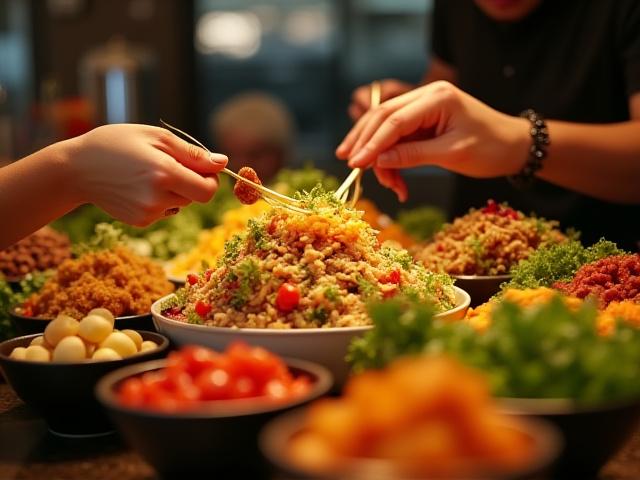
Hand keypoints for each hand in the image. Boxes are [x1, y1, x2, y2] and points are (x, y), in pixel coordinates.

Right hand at [67, 124, 227, 226]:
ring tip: (149, 174)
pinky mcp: (141, 222)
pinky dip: (161, 200)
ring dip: (176, 190)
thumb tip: (223, 163)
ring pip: (182, 204)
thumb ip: (193, 153)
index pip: (208, 190)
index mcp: (164, 173)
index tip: (202, 168)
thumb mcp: (156, 138)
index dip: (211, 179)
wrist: (76, 169)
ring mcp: (148, 213)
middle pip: (197, 197)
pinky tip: (139, 187)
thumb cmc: (117, 144)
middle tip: (170, 165)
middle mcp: (157, 197)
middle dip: (192, 182)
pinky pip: (166, 211)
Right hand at [336, 81, 528, 200]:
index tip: (356, 163)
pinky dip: (393, 161)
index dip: (372, 143)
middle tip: (349, 164)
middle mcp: (426, 97)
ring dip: (380, 158)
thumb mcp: (452, 154)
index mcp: (437, 98)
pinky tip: (396, 182)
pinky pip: (398, 139)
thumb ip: (413, 155)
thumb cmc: (491, 148)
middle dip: (364, 142)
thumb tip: (378, 161)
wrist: (515, 146)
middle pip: (382, 117)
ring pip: (386, 129)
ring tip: (389, 185)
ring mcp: (423, 108)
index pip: (394, 119)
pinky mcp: (423, 122)